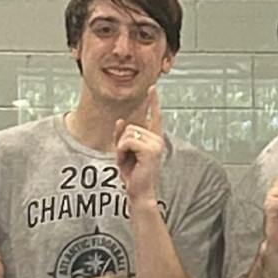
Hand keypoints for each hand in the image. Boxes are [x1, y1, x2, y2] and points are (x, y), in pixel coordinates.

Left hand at [114, 86, 168, 203]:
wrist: (138, 190)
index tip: (153, 88)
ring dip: (122, 148)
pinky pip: (128, 141)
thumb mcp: (123, 151)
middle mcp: (157, 139)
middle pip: (131, 126)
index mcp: (153, 138)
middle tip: (128, 158)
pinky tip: (128, 161)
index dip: (154, 101)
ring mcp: (156, 144)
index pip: (155, 116)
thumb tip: (120, 121)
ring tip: (129, 161)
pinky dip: (123, 151)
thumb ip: (122, 135)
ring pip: (128, 133)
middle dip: (122, 141)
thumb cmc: (133, 173)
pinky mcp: (151, 150)